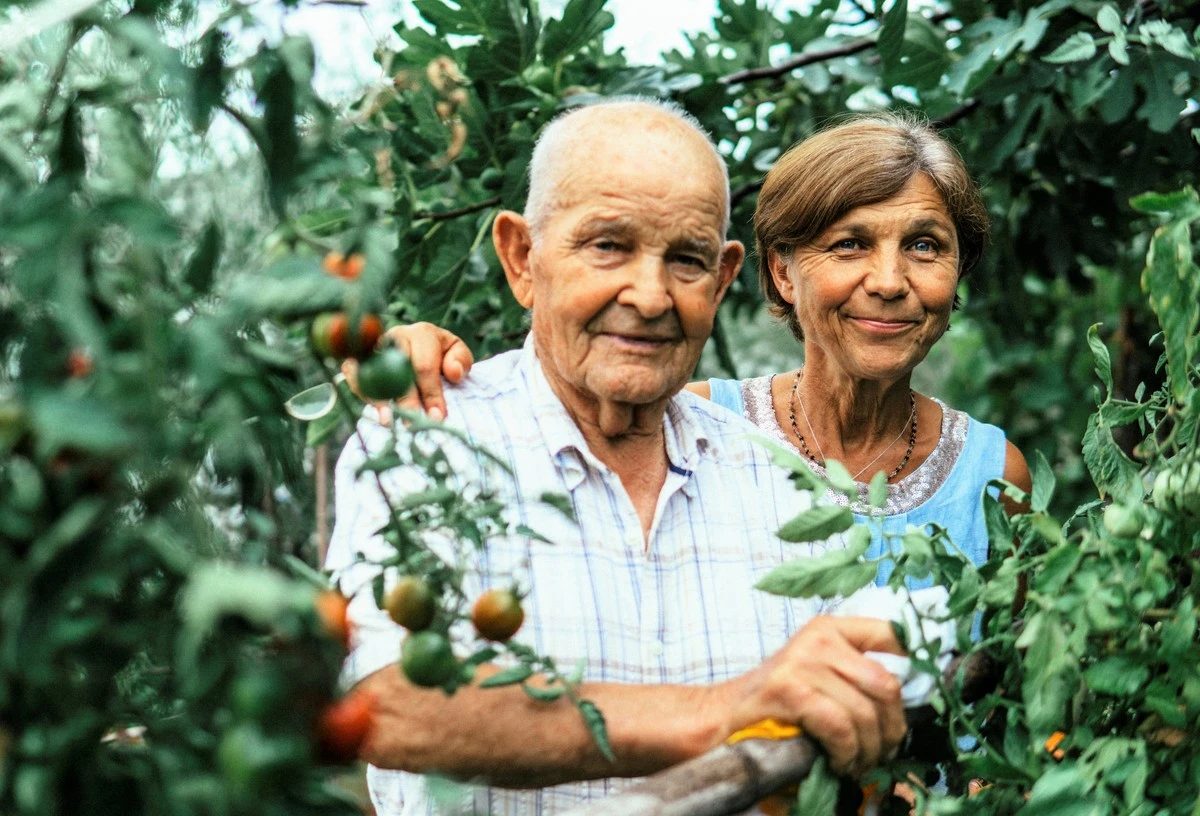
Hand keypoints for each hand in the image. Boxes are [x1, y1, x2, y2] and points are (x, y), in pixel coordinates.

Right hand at [342, 322, 473, 424]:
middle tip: (413, 423)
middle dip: (407, 400)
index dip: (431, 393)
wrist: (418, 346)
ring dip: (380, 398)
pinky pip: (354, 376)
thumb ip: (461, 360)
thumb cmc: (440, 353)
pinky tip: (375, 412)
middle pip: (397, 370)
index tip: (437, 417)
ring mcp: (374, 346)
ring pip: (373, 372)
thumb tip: (453, 373)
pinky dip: (364, 394)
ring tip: (388, 421)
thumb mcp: (457, 352)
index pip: (425, 366)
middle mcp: (395, 337)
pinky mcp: (358, 358)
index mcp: (422, 333)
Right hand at [716, 616, 905, 777]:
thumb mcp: (817, 675)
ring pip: (865, 711)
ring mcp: (803, 661)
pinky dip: (846, 753)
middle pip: (886, 683)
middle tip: (883, 752)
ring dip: (868, 750)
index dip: (915, 662)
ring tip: (857, 764)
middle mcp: (819, 638)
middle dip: (892, 728)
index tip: (914, 698)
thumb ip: (853, 674)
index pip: (891, 633)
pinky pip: (841, 727)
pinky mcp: (791, 689)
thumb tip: (905, 702)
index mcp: (829, 628)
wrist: (720, 718)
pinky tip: (838, 762)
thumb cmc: (775, 704)